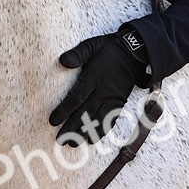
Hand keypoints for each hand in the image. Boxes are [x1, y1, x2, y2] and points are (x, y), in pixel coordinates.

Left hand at [49, 29, 149, 145]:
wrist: (135, 53)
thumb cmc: (109, 49)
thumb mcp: (92, 45)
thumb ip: (78, 53)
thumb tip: (62, 61)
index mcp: (94, 78)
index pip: (76, 97)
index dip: (64, 111)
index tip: (53, 121)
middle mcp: (103, 91)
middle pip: (85, 113)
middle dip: (72, 128)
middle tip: (60, 140)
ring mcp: (112, 98)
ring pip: (98, 119)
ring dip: (85, 133)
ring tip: (73, 143)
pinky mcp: (119, 102)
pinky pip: (111, 119)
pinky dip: (103, 131)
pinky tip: (93, 139)